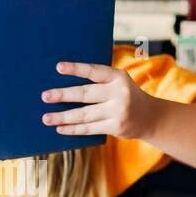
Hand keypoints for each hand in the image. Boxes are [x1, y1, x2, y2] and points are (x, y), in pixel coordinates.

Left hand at [41, 62, 156, 138]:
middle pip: (85, 94)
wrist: (150, 117)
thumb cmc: (125, 95)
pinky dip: (73, 129)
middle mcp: (119, 93)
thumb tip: (64, 83)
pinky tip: (60, 128)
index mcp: (118, 76)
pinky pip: (89, 128)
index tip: (58, 67)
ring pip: (84, 114)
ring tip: (46, 118)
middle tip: (45, 96)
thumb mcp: (118, 82)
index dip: (76, 69)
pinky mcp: (116, 127)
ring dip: (63, 117)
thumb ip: (99, 80)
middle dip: (63, 95)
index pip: (94, 71)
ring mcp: (118, 111)